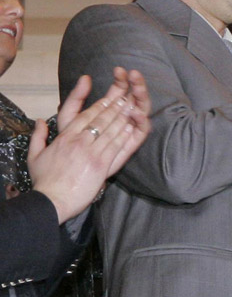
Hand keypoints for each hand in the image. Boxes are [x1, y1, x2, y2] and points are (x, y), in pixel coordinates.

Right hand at [28, 70, 152, 222]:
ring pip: (110, 131)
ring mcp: (92, 153)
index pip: (85, 116)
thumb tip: (40, 121)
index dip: (99, 106)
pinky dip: (124, 135)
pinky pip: (116, 147)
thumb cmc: (44, 180)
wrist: (53, 199)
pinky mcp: (102, 165)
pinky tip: (131, 127)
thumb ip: (38, 136)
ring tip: (131, 107)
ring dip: (122, 118)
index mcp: (65, 137)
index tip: (108, 99)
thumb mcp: (34, 155)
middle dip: (114, 107)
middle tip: (125, 97)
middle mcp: (79, 142)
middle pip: (100, 120)